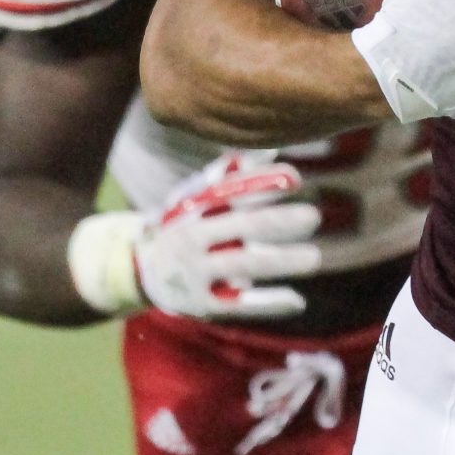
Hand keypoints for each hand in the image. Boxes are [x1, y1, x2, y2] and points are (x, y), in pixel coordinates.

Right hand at [66, 155, 322, 320]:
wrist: (140, 270)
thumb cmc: (185, 224)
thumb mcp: (197, 197)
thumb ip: (232, 175)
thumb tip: (272, 149)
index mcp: (195, 208)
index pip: (232, 190)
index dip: (264, 183)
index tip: (296, 179)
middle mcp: (193, 239)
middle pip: (241, 227)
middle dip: (278, 221)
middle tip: (314, 217)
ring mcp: (196, 273)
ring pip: (243, 265)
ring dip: (280, 262)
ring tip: (314, 259)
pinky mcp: (202, 304)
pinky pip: (239, 305)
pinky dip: (268, 304)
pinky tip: (297, 302)